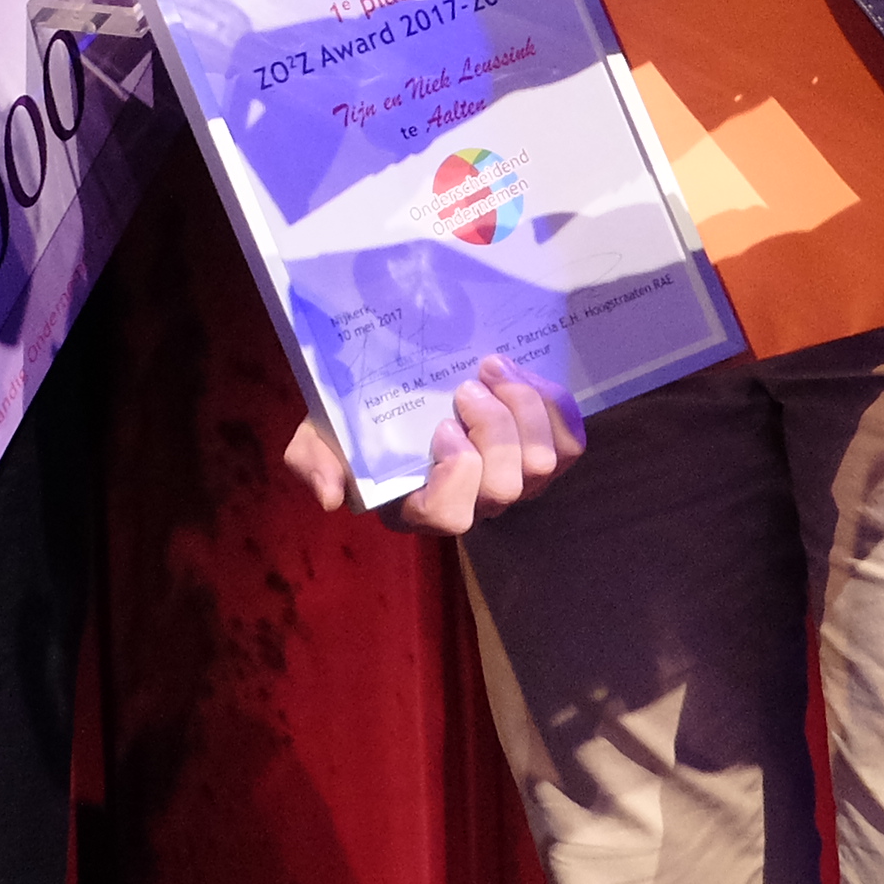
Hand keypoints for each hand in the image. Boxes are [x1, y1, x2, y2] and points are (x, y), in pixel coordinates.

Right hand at [279, 356, 585, 533]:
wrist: (402, 389)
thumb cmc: (358, 421)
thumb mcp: (319, 436)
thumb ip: (312, 462)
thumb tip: (330, 496)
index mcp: (418, 505)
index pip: (451, 515)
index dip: (457, 472)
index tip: (440, 426)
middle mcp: (473, 503)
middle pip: (507, 486)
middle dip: (494, 429)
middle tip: (469, 384)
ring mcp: (513, 480)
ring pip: (545, 464)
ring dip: (524, 409)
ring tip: (494, 368)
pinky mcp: (543, 452)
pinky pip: (571, 443)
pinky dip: (554, 407)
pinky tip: (524, 376)